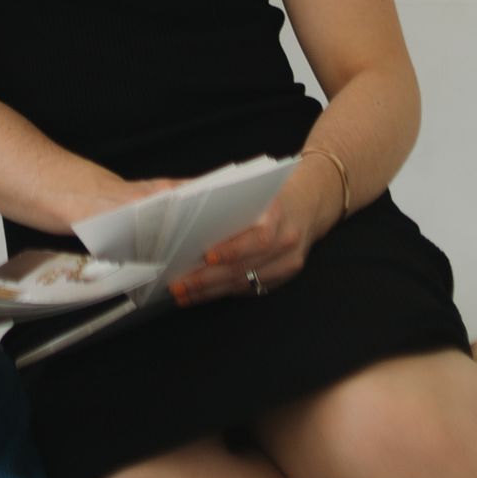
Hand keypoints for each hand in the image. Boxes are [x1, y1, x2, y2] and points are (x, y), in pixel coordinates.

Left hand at [169, 166, 337, 308]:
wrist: (308, 205)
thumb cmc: (269, 193)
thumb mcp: (248, 183)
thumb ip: (212, 191)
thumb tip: (168, 195)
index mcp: (277, 212)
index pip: (258, 237)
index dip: (232, 250)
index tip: (206, 257)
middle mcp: (287, 240)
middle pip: (246, 266)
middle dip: (208, 279)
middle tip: (179, 285)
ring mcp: (288, 262)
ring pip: (246, 283)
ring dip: (211, 292)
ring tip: (183, 294)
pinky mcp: (283, 278)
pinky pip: (251, 288)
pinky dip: (224, 292)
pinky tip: (202, 294)